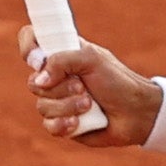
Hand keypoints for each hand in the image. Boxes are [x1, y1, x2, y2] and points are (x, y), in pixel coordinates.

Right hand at [15, 24, 159, 146]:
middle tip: (82, 86)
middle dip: (60, 88)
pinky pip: (49, 125)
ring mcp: (57, 101)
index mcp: (62, 53)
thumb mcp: (93, 59)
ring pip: (42, 106)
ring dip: (68, 106)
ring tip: (89, 104)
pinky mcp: (62, 123)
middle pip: (33, 82)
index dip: (28, 48)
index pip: (31, 40)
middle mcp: (56, 76)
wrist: (136, 114)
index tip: (38, 60)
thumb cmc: (118, 82)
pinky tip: (79, 123)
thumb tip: (40, 79)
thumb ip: (62, 60)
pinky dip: (65, 124)